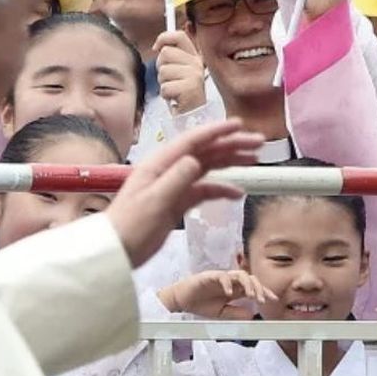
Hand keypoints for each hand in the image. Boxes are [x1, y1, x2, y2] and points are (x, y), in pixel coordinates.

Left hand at [103, 119, 263, 266]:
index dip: (217, 131)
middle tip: (258, 143)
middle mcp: (169, 169)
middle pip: (205, 151)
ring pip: (208, 167)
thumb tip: (196, 160)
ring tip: (254, 160)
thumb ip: (176, 179)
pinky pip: (205, 190)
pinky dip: (221, 189)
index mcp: (161, 163)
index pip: (193, 141)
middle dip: (232, 145)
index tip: (240, 125)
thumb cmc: (131, 225)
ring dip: (230, 162)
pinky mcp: (178, 202)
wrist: (117, 250)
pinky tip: (238, 193)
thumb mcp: (154, 201)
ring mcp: (175, 185)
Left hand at [155, 30, 207, 113]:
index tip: (156, 48)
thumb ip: (172, 56)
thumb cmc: (181, 95)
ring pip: (163, 71)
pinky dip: (166, 95)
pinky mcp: (190, 89)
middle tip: (170, 80)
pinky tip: (175, 99)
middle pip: (165, 53)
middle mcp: (197, 64)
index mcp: (195, 57)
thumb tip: (158, 45)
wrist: (192, 117)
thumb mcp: (178, 71)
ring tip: (173, 90)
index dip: (164, 38)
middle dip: (161, 68)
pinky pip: (165, 87)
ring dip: (163, 83)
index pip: (179, 36)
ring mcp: (194, 76)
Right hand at [158, 269, 277, 317]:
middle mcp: (231, 282)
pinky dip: (227, 283)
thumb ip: (235, 313)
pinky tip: (230, 293)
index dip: (264, 292)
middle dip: (259, 288)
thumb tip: (252, 315)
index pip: (254, 287)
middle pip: (250, 279)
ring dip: (248, 284)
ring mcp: (221, 277)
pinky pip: (222, 276)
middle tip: (262, 300)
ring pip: (240, 274)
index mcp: (235, 289)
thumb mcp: (221, 313)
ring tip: (251, 296)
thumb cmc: (201, 304)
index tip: (273, 299)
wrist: (182, 300)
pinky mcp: (209, 276)